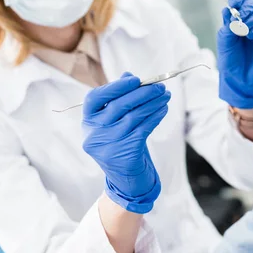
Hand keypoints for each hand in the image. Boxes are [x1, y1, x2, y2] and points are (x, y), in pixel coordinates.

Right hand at [82, 73, 170, 213]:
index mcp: (87, 121)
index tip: (136, 79)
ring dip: (153, 103)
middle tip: (160, 86)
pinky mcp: (125, 154)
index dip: (115, 86)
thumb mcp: (113, 121)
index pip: (95, 98)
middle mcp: (94, 133)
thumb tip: (129, 76)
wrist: (125, 177)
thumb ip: (118, 99)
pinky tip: (163, 110)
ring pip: (134, 116)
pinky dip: (155, 117)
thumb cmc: (119, 141)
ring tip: (165, 96)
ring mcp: (108, 145)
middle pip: (119, 106)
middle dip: (143, 93)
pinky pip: (144, 129)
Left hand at [217, 0, 252, 108]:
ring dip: (251, 20)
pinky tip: (251, 35)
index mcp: (236, 18)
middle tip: (238, 19)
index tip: (234, 2)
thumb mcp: (224, 41)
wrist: (239, 80)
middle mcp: (250, 20)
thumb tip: (230, 11)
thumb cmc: (231, 61)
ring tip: (244, 32)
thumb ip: (227, 26)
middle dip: (244, 9)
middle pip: (251, 3)